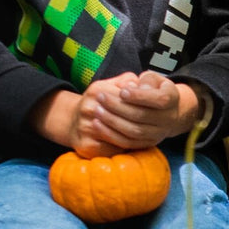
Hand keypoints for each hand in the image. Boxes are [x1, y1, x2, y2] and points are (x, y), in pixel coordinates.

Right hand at [29, 74, 207, 156]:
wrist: (72, 121)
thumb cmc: (97, 101)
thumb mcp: (109, 84)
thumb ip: (126, 80)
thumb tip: (141, 83)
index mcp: (97, 91)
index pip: (125, 97)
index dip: (141, 102)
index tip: (154, 106)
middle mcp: (89, 109)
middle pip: (123, 117)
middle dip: (140, 119)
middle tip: (156, 121)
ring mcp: (87, 128)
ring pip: (119, 135)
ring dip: (135, 135)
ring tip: (148, 133)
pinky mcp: (87, 146)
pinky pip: (113, 148)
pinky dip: (125, 146)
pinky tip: (135, 144)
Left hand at [82, 72, 203, 152]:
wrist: (165, 111)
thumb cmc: (154, 89)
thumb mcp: (154, 78)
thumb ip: (146, 80)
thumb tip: (133, 86)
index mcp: (171, 98)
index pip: (159, 99)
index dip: (139, 96)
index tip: (121, 91)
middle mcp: (168, 118)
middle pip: (142, 116)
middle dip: (118, 107)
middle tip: (101, 97)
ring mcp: (158, 134)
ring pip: (134, 131)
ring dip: (112, 121)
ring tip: (97, 110)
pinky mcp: (147, 143)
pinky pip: (128, 143)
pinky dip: (111, 135)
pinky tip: (98, 124)